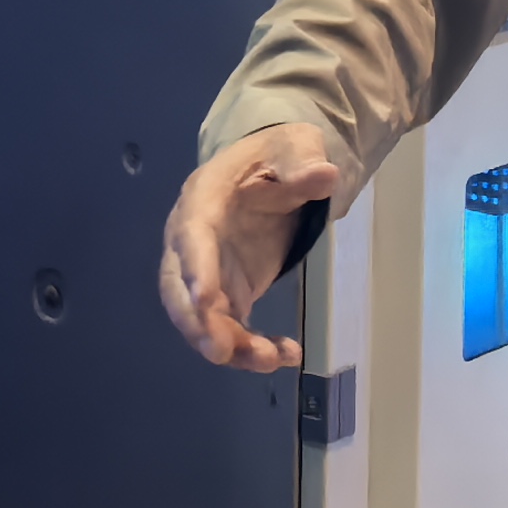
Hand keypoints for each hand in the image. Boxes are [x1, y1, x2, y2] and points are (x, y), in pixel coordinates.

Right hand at [158, 122, 339, 372]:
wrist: (271, 171)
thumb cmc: (275, 156)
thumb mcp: (293, 147)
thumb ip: (303, 162)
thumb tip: (326, 175)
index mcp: (202, 201)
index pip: (192, 238)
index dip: (195, 270)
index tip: (206, 300)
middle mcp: (193, 243)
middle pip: (181, 290)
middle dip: (198, 324)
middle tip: (220, 352)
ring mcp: (208, 274)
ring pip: (205, 320)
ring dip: (231, 345)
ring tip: (269, 360)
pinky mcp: (228, 295)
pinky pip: (232, 328)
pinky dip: (253, 347)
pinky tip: (286, 355)